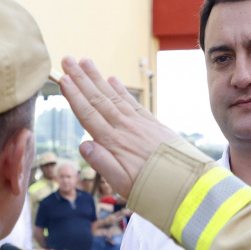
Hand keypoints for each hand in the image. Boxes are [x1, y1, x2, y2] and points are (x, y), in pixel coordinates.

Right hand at [59, 56, 180, 197]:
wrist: (187, 186)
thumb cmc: (152, 190)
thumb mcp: (122, 185)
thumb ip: (102, 163)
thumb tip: (83, 144)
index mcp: (114, 143)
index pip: (88, 114)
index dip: (74, 96)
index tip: (63, 79)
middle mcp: (124, 128)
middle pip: (98, 99)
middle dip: (81, 79)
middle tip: (67, 60)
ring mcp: (139, 124)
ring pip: (113, 96)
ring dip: (97, 78)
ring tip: (85, 62)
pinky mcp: (152, 124)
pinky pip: (132, 102)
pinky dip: (120, 89)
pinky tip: (112, 79)